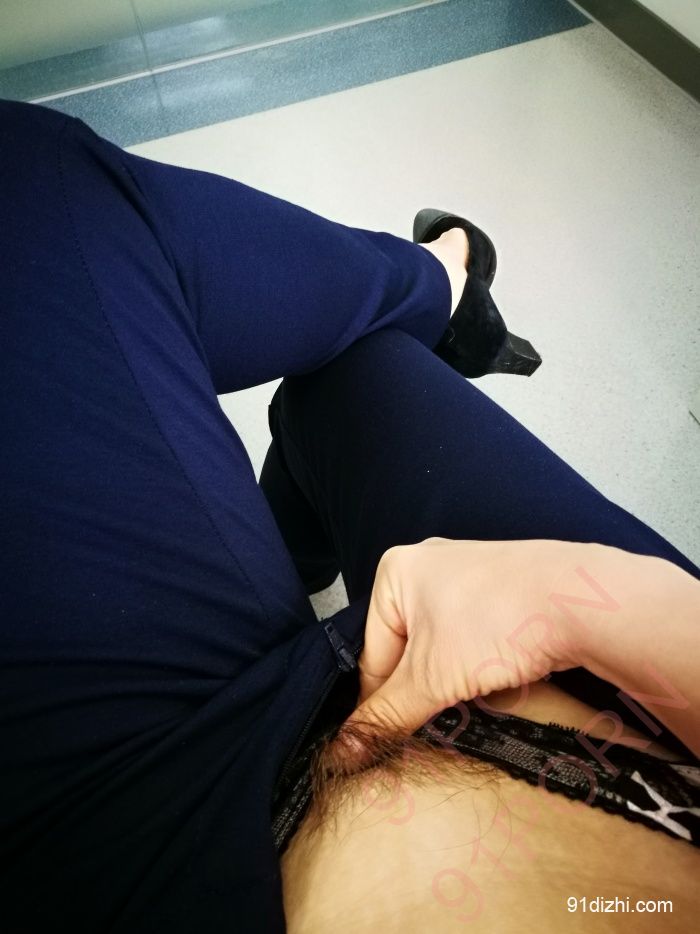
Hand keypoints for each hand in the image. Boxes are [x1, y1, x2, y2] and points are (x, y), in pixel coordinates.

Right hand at [336, 537, 599, 757]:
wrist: (585, 601)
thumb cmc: (501, 619)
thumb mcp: (431, 678)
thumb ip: (386, 716)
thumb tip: (344, 751)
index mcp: (394, 572)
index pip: (371, 655)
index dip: (381, 704)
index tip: (388, 741)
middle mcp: (427, 566)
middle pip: (407, 652)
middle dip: (425, 690)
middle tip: (441, 717)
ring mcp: (468, 575)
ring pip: (442, 649)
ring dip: (454, 681)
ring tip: (477, 693)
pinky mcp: (502, 591)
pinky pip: (473, 639)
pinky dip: (481, 665)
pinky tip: (501, 677)